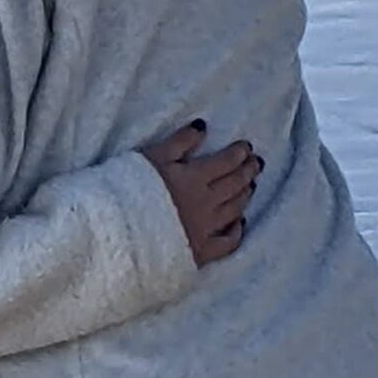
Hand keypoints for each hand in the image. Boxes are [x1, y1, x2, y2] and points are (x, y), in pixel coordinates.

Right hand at [143, 122, 259, 265]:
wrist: (120, 229)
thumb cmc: (130, 187)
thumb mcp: (152, 156)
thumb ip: (179, 141)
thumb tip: (202, 127)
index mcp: (194, 178)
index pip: (225, 163)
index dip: (238, 153)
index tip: (246, 147)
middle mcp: (207, 203)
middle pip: (234, 185)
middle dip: (247, 171)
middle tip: (257, 163)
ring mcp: (206, 229)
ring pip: (234, 209)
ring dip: (245, 195)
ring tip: (251, 185)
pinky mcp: (200, 251)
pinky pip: (228, 242)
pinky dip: (237, 231)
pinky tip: (240, 223)